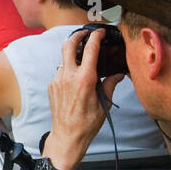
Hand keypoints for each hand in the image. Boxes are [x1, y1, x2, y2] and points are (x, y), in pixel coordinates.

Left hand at [42, 29, 123, 169]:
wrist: (67, 137)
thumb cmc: (87, 123)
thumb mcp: (104, 104)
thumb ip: (110, 85)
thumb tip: (118, 74)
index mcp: (84, 79)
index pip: (90, 49)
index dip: (96, 36)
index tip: (100, 32)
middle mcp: (68, 76)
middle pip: (68, 45)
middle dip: (77, 35)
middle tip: (85, 33)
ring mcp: (57, 80)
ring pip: (63, 58)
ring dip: (72, 52)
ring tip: (82, 54)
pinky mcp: (52, 86)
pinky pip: (60, 70)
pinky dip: (68, 67)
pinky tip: (76, 74)